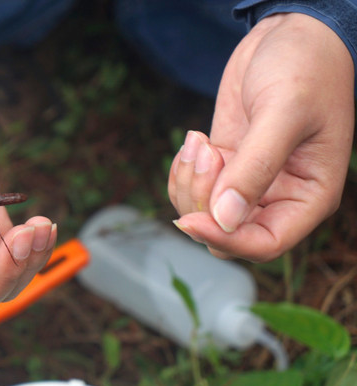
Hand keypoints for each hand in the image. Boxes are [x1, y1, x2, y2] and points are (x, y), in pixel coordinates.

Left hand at [169, 13, 353, 261]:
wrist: (290, 35)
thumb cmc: (304, 68)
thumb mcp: (284, 113)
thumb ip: (256, 167)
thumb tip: (225, 219)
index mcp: (308, 196)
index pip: (265, 245)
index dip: (225, 238)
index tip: (190, 219)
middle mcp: (279, 197)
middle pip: (226, 233)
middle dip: (202, 202)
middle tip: (204, 153)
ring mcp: (249, 183)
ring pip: (203, 214)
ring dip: (189, 183)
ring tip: (199, 141)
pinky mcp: (225, 167)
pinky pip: (192, 191)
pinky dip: (183, 171)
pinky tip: (195, 139)